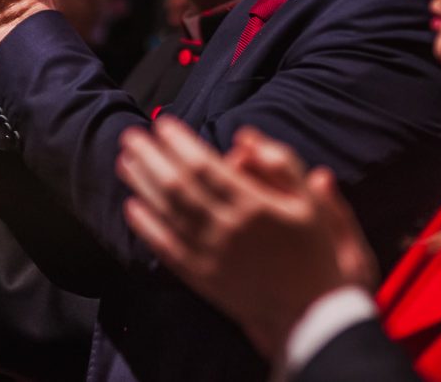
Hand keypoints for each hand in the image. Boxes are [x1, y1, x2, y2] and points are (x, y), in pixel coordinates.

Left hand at [116, 118, 376, 356]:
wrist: (314, 314)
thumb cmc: (316, 253)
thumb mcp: (311, 203)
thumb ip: (282, 165)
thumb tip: (245, 137)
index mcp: (254, 206)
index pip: (205, 166)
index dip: (180, 144)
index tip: (164, 124)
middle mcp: (226, 229)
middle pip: (177, 186)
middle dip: (151, 158)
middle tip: (131, 135)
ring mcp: (210, 256)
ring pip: (167, 213)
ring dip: (143, 185)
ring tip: (125, 162)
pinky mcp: (202, 279)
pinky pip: (167, 249)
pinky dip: (147, 228)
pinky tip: (132, 208)